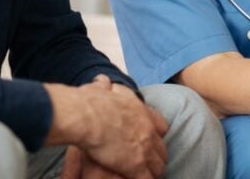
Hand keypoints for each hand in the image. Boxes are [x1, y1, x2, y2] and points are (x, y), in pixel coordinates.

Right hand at [44, 76, 168, 178]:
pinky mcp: (137, 165)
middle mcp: (147, 129)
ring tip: (149, 175)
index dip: (156, 134)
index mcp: (140, 112)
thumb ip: (103, 87)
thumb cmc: (90, 102)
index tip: (151, 138)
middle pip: (162, 148)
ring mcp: (144, 148)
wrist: (87, 116)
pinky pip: (148, 178)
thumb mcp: (100, 89)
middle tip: (150, 162)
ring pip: (158, 165)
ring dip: (154, 170)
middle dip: (157, 155)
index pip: (160, 125)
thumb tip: (101, 80)